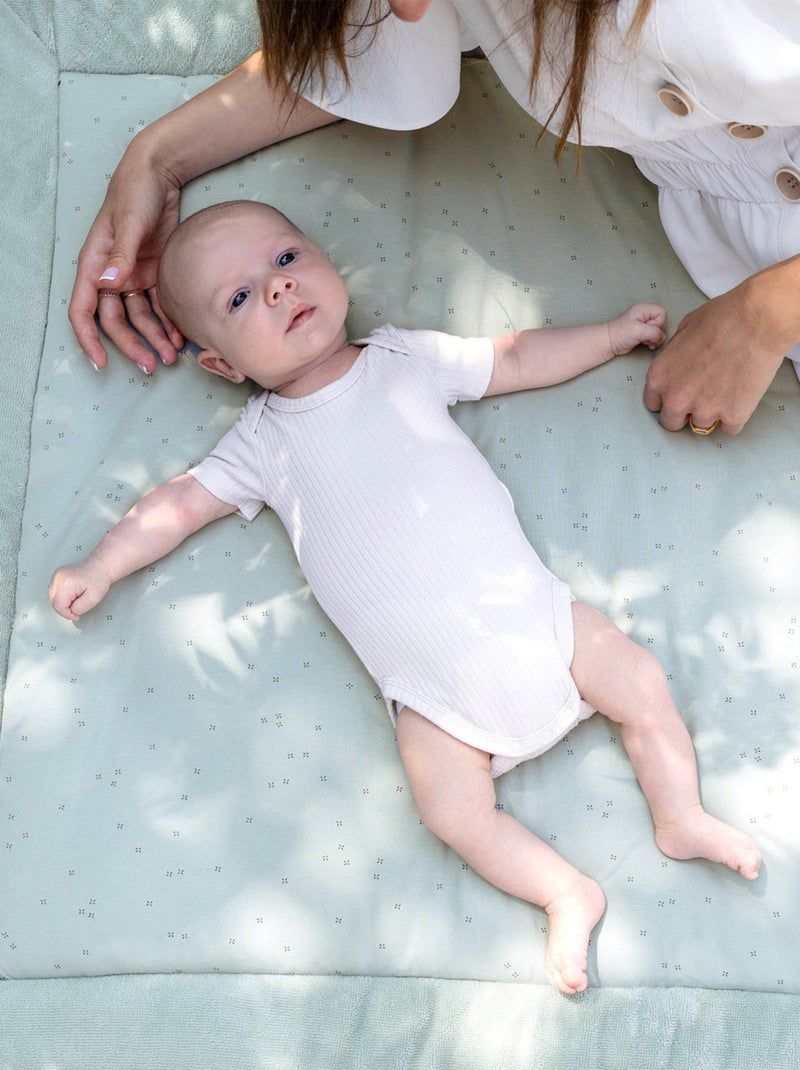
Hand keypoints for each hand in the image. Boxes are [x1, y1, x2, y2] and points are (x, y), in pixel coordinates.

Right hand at [49, 558, 112, 621]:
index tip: (76, 615)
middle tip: (78, 605)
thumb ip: (79, 608)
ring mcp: (56, 575)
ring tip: (77, 597)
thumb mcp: (93, 599)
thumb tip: (70, 612)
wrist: (100, 567)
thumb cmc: (99, 579)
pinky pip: (54, 592)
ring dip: (63, 602)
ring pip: (53, 597)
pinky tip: (72, 594)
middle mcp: (58, 577)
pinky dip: (62, 597)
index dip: (67, 614)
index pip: (58, 605)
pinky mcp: (57, 576)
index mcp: (67, 583)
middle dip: (66, 608)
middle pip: (54, 602)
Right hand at [68, 147, 184, 372]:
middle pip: (116, 321)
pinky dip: (168, 322)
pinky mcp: (155, 274)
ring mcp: (134, 276)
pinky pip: (159, 306)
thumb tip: (108, 284)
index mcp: (94, 265)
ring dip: (154, 338)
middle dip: (132, 345)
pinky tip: (181, 337)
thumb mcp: (129, 221)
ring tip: (173, 356)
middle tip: (152, 365)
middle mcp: (111, 275)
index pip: (83, 310)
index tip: (101, 362)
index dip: (89, 338)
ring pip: (140, 317)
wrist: (160, 174)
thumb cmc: (136, 192)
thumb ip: (121, 253)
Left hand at [608, 303, 666, 355]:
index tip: (648, 329)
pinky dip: (651, 342)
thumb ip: (654, 332)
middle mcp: (645, 315)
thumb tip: (661, 337)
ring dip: (653, 338)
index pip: (662, 313)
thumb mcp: (639, 331)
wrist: (609, 343)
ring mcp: (644, 324)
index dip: (658, 323)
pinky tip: (644, 343)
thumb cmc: (618, 334)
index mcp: (644, 309)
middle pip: (661, 323)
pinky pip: (654, 337)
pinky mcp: (642, 333)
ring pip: (658, 331)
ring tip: (642, 340)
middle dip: (655, 332)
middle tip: (644, 336)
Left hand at [643, 268, 796, 434]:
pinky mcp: (732, 416)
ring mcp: (704, 410)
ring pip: (702, 425)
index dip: (667, 399)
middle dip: (684, 412)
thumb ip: (673, 355)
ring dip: (712, 412)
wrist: (757, 320)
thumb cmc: (722, 318)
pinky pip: (730, 428)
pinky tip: (741, 395)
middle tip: (701, 396)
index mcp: (659, 378)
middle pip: (672, 423)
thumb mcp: (683, 330)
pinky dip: (736, 416)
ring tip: (726, 388)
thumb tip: (676, 365)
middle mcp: (676, 399)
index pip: (653, 404)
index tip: (679, 394)